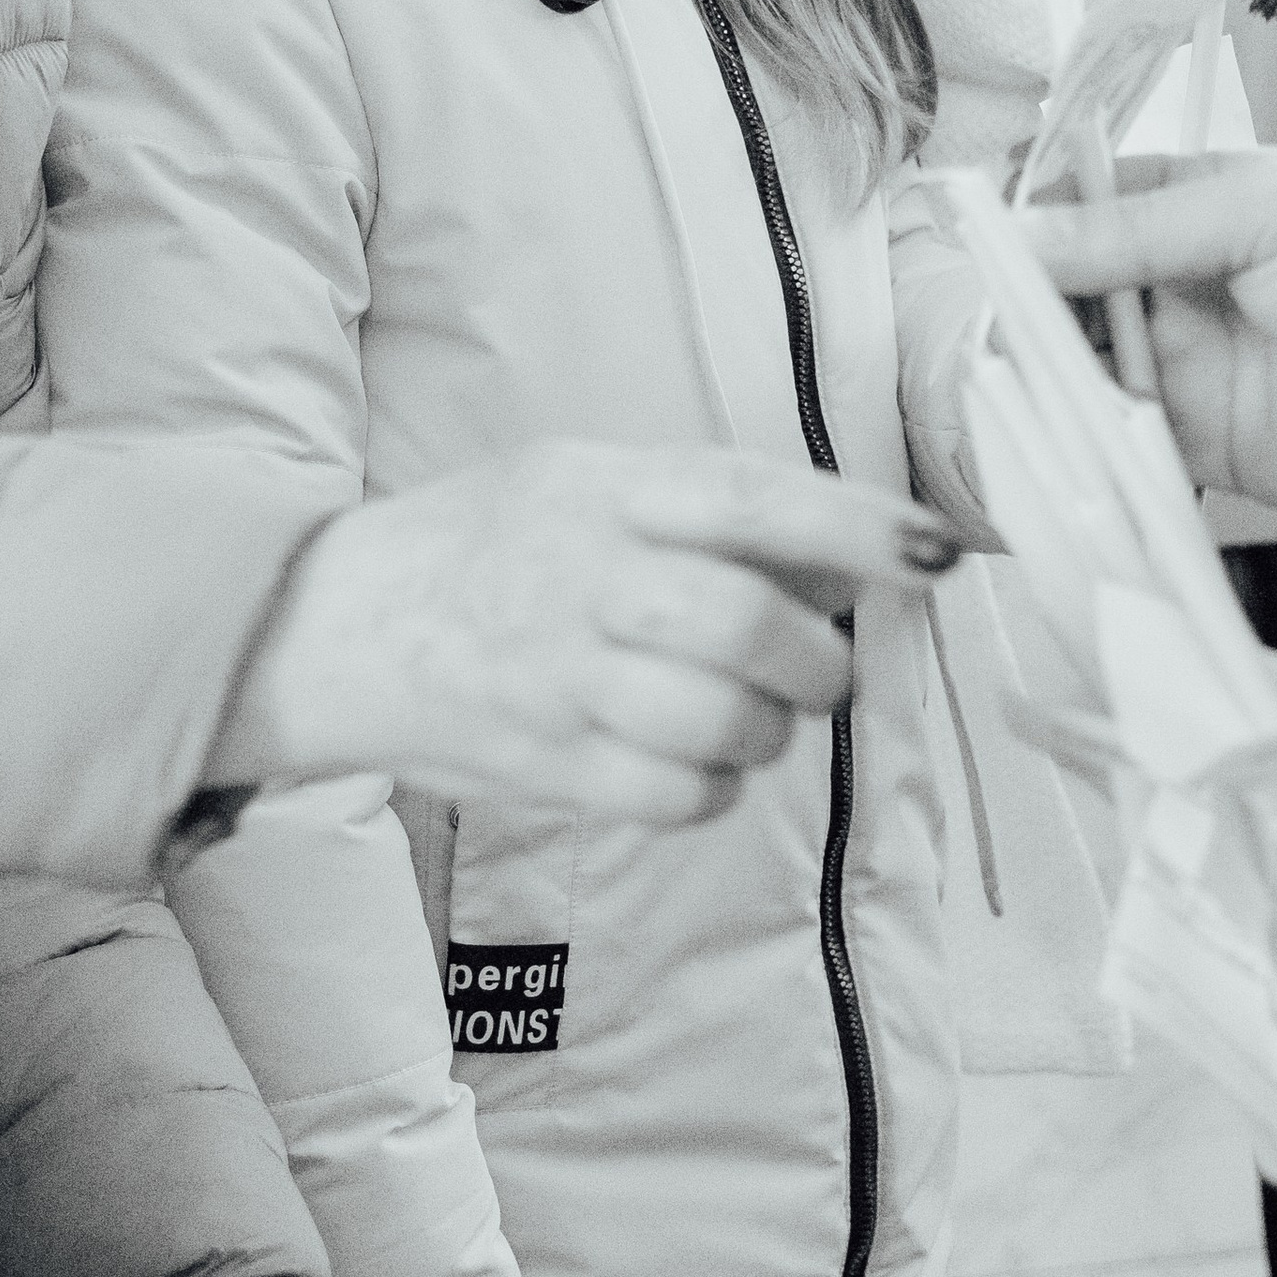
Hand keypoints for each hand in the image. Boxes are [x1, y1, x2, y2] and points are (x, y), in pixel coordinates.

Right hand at [210, 441, 960, 824]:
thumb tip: (856, 558)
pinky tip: (698, 757)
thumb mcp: (587, 480)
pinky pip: (682, 796)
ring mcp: (563, 680)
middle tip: (824, 666)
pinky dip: (718, 786)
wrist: (339, 627)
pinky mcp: (550, 767)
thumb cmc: (490, 546)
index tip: (936, 553)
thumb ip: (710, 509)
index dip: (857, 526)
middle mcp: (585, 579)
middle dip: (820, 658)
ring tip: (755, 711)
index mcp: (604, 490)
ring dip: (774, 728)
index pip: (751, 498)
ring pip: (726, 721)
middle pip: (747, 624)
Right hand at [1026, 153, 1276, 524]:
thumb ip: (1139, 229)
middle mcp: (1169, 283)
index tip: (979, 231)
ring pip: (1070, 365)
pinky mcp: (1191, 441)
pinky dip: (1072, 440)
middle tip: (990, 316)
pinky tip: (1046, 434)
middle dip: (1015, 299)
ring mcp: (1176, 364)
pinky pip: (1108, 440)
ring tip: (1007, 375)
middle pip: (1056, 287)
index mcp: (1187, 204)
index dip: (1022, 215)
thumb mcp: (1262, 215)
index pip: (1072, 199)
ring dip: (1034, 372)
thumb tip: (1025, 231)